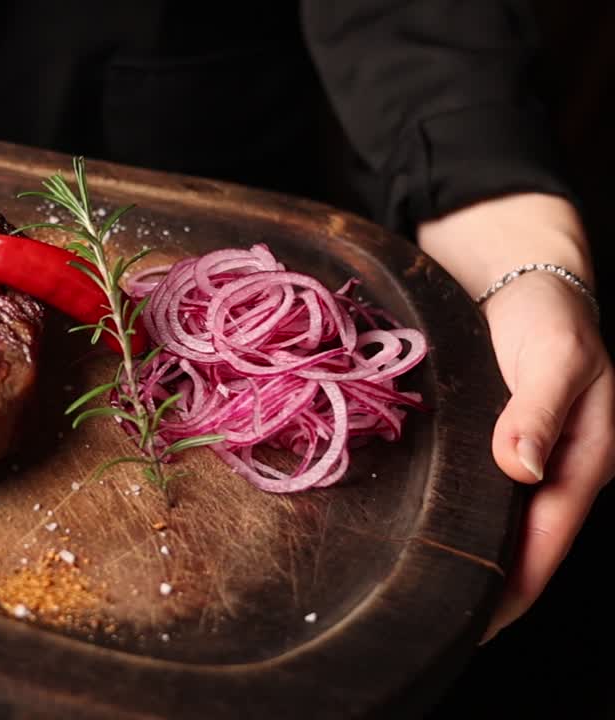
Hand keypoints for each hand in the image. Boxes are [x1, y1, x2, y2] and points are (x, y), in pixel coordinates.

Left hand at [418, 193, 614, 642]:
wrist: (519, 280)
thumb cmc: (548, 317)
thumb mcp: (556, 355)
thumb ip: (539, 408)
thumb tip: (523, 466)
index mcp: (583, 458)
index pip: (548, 539)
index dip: (514, 584)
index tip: (479, 622)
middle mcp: (553, 468)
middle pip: (522, 544)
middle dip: (488, 586)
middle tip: (437, 622)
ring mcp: (522, 460)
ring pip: (497, 525)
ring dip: (469, 558)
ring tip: (426, 597)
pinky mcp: (491, 445)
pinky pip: (476, 495)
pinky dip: (454, 521)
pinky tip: (419, 538)